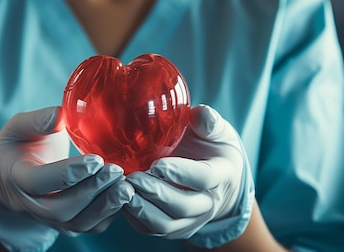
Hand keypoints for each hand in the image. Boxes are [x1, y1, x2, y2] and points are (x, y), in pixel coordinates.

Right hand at [0, 107, 133, 251]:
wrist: (8, 178)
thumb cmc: (18, 146)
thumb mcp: (18, 127)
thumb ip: (38, 120)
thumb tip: (61, 115)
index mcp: (15, 177)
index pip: (38, 182)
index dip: (67, 173)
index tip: (96, 159)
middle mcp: (30, 205)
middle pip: (60, 209)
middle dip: (91, 191)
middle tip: (116, 171)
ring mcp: (48, 218)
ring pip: (77, 223)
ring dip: (104, 206)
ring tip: (125, 185)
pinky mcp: (65, 223)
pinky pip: (89, 227)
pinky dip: (109, 214)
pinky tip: (123, 194)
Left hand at [123, 104, 253, 247]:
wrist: (216, 176)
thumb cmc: (211, 146)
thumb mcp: (216, 130)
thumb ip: (209, 122)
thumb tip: (201, 114)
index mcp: (222, 175)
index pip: (204, 178)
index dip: (180, 173)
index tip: (156, 165)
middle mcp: (209, 203)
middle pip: (183, 206)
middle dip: (155, 193)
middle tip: (132, 177)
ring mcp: (191, 219)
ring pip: (166, 224)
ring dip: (142, 209)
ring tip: (123, 189)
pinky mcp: (174, 227)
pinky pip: (152, 230)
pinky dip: (134, 218)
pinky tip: (121, 199)